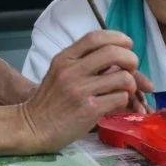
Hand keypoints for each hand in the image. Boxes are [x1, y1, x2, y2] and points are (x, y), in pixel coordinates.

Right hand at [18, 31, 153, 151]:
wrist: (33, 127)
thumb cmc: (50, 101)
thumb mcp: (60, 72)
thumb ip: (83, 62)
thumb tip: (120, 57)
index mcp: (64, 58)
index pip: (95, 37)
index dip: (117, 37)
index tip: (127, 44)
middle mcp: (71, 71)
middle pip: (113, 53)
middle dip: (131, 58)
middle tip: (132, 67)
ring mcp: (80, 90)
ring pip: (122, 77)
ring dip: (131, 84)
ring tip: (125, 90)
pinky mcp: (89, 110)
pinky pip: (120, 98)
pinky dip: (124, 100)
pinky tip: (115, 104)